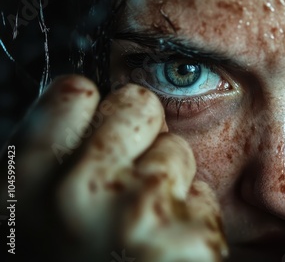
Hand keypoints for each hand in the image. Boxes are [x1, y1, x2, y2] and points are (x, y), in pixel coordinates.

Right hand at [1, 75, 226, 261]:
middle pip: (137, 105)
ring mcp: (140, 211)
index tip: (97, 131)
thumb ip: (54, 162)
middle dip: (140, 133)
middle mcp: (79, 190)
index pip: (73, 93)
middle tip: (127, 177)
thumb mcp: (29, 220)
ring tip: (143, 228)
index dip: (90, 110)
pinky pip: (203, 196)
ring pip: (177, 150)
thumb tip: (86, 108)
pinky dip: (191, 219)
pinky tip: (167, 251)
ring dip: (169, 182)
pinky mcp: (193, 238)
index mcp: (26, 181)